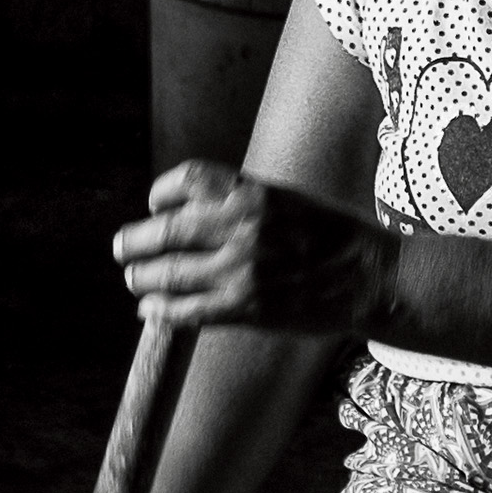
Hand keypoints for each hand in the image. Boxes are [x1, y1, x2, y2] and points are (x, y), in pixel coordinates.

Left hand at [111, 159, 401, 334]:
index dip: (161, 193)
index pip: (186, 181)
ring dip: (142, 278)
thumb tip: (195, 210)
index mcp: (253, 192)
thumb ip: (242, 202)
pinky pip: (186, 311)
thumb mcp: (287, 199)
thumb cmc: (332, 235)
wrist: (370, 278)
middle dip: (134, 241)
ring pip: (168, 273)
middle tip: (121, 247)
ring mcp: (241, 269)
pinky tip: (151, 311)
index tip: (154, 204)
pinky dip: (161, 311)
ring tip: (134, 281)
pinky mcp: (245, 308)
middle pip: (165, 230)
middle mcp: (241, 227)